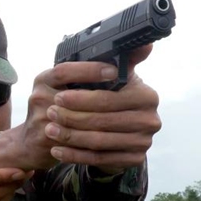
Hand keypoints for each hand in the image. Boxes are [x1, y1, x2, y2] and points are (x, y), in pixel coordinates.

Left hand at [41, 44, 161, 170]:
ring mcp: (143, 142)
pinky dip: (74, 155)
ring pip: (98, 141)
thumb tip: (144, 41)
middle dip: (71, 117)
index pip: (108, 97)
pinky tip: (56, 150)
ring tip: (49, 130)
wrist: (119, 132)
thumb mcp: (116, 79)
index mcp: (146, 95)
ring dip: (69, 136)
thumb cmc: (111, 100)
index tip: (58, 96)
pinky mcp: (133, 159)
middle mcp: (150, 120)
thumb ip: (122, 60)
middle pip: (101, 120)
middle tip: (49, 113)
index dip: (81, 99)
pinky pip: (98, 159)